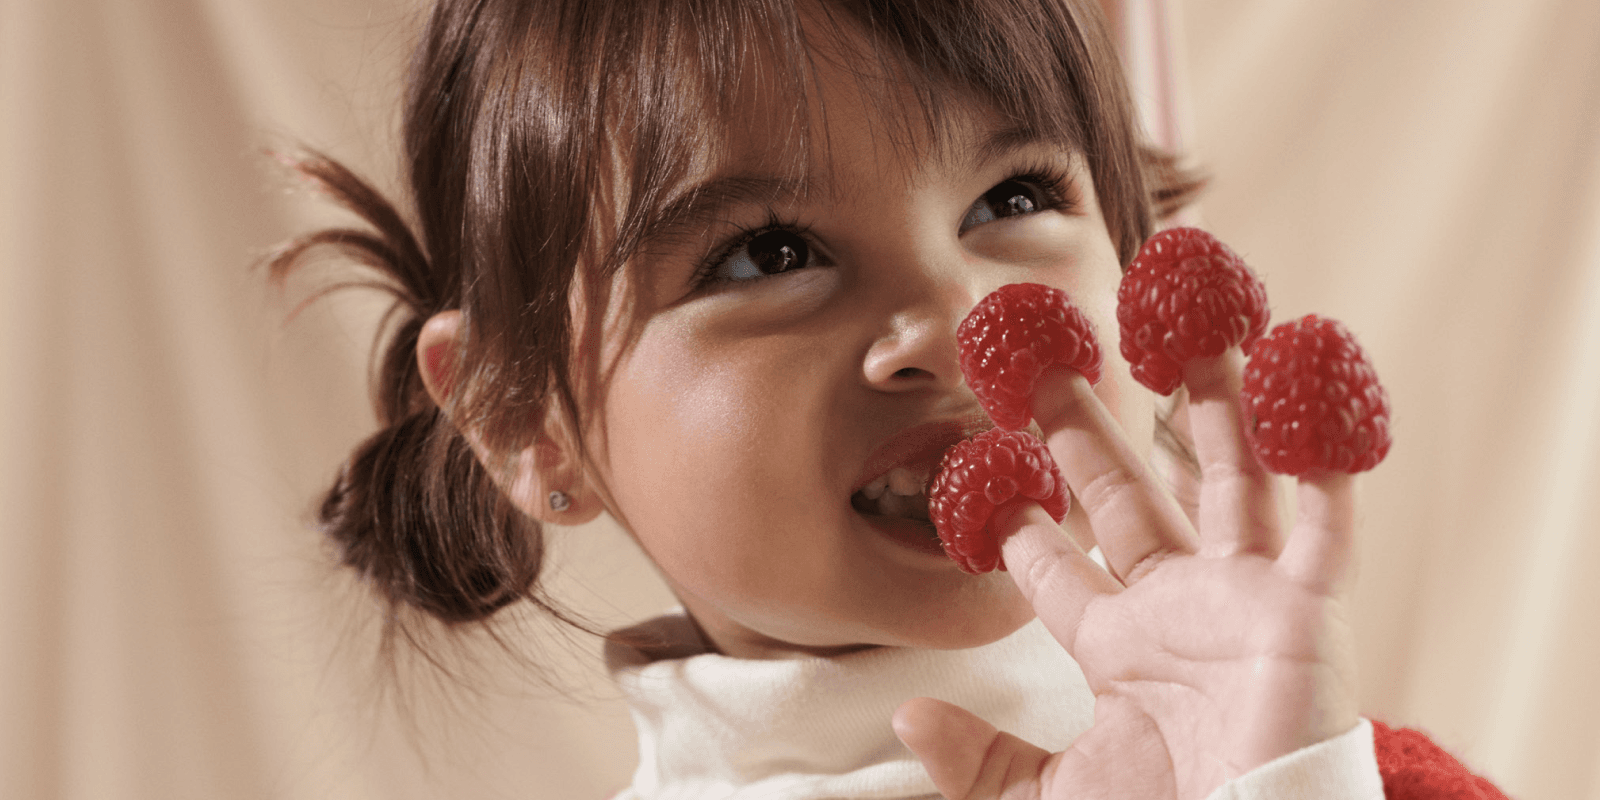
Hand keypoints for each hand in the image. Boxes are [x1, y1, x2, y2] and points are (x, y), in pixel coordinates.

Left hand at [894, 351, 1360, 798]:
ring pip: (1226, 476)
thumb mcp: (1050, 797)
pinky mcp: (1307, 607)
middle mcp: (1178, 605)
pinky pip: (1324, 515)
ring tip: (1181, 324)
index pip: (1055, 558)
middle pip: (1126, 493)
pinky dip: (1323, 449)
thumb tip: (907, 718)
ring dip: (1209, 401)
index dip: (1018, 509)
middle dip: (1084, 427)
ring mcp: (1245, 597)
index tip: (985, 454)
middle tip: (1042, 360)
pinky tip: (1311, 374)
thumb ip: (980, 758)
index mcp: (1116, 645)